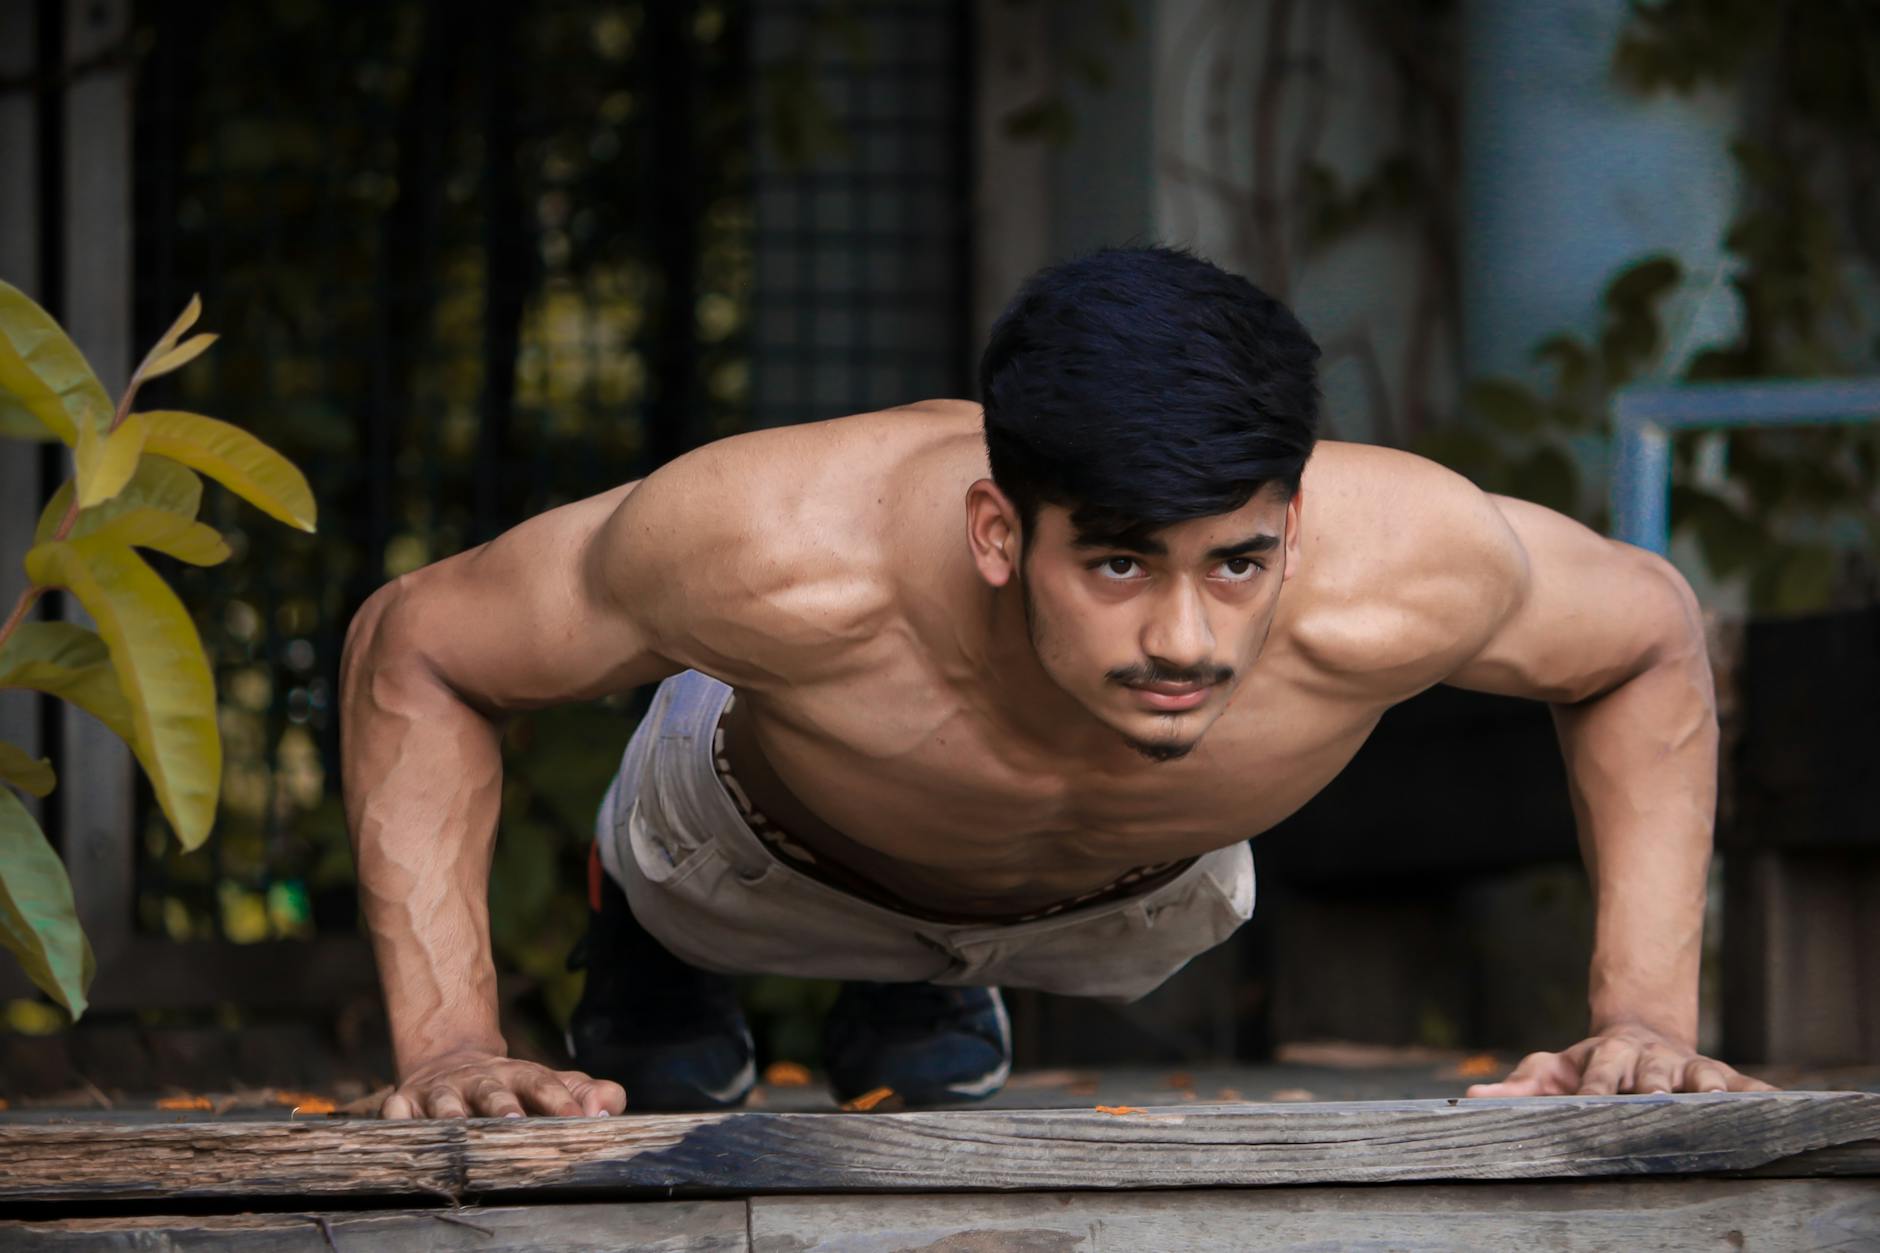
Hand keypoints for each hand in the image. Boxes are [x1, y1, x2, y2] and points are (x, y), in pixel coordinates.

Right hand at [380, 1050, 627, 1118]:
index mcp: (518, 1076)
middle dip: (504, 1106)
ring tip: (458, 1127)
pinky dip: (397, 1121)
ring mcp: (440, 1092)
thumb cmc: (510, 1087)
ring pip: (445, 1102)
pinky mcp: (404, 1103)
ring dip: (451, 1114)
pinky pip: (395, 1112)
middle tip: (516, 1122)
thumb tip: (608, 1107)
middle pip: (494, 1091)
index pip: (544, 1084)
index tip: (583, 1121)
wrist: (449, 1063)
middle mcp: (479, 1080)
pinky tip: (403, 1130)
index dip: (563, 1101)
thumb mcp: (550, 1085)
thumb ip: (587, 1094)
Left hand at [1464, 1024, 1779, 1096]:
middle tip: (1658, 1101)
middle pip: (1653, 1076)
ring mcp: (1688, 1068)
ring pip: (1701, 1075)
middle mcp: (1652, 1061)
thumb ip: (1520, 1086)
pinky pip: (1747, 1087)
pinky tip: (1782, 1107)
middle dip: (1654, 1088)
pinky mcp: (1721, 1079)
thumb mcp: (1553, 1070)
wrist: (1638, 1036)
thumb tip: (1474, 1097)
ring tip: (1716, 1101)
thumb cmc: (1589, 1065)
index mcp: (1609, 1057)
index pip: (1600, 1074)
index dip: (1595, 1088)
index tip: (1590, 1102)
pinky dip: (1763, 1097)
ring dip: (1709, 1087)